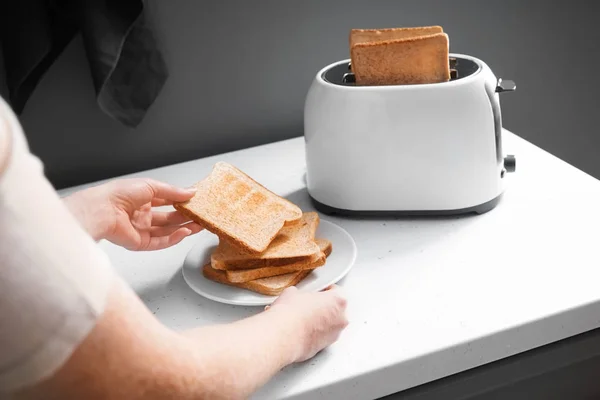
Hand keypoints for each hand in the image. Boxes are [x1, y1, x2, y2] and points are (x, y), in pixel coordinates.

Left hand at [64, 178, 201, 250]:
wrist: (102, 210)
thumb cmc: (118, 194)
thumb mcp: (151, 186)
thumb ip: (173, 191)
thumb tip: (191, 192)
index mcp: (141, 199)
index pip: (166, 201)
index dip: (180, 202)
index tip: (195, 201)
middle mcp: (141, 215)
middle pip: (168, 219)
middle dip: (185, 217)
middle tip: (201, 216)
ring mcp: (141, 230)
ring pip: (167, 231)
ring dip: (184, 228)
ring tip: (199, 225)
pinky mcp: (139, 243)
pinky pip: (160, 242)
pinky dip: (174, 238)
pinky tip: (185, 232)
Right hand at [267, 285, 348, 361]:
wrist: (283, 336)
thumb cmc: (291, 314)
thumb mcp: (293, 292)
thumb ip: (301, 293)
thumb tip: (296, 296)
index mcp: (338, 300)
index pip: (336, 291)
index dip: (323, 290)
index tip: (317, 291)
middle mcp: (341, 318)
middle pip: (335, 309)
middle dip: (323, 307)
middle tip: (308, 305)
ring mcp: (334, 334)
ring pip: (329, 324)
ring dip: (319, 321)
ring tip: (302, 318)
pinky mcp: (325, 347)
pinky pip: (322, 337)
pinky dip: (314, 334)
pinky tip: (301, 330)